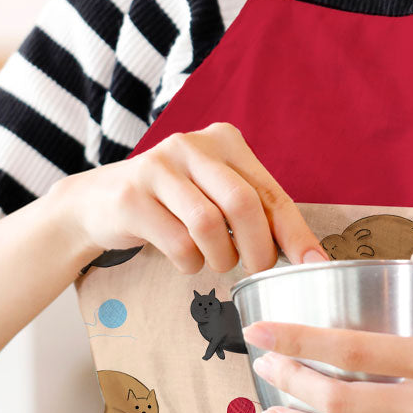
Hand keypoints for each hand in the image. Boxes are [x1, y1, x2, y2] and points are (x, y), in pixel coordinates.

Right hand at [49, 122, 330, 274]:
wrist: (98, 203)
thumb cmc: (172, 204)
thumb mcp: (215, 195)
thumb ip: (256, 212)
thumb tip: (309, 256)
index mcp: (224, 141)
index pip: (271, 192)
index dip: (295, 233)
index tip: (315, 264)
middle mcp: (192, 145)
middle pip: (243, 204)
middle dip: (258, 249)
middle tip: (257, 271)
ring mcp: (158, 167)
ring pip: (209, 225)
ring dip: (221, 259)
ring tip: (217, 264)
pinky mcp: (132, 196)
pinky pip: (178, 243)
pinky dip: (190, 263)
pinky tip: (186, 260)